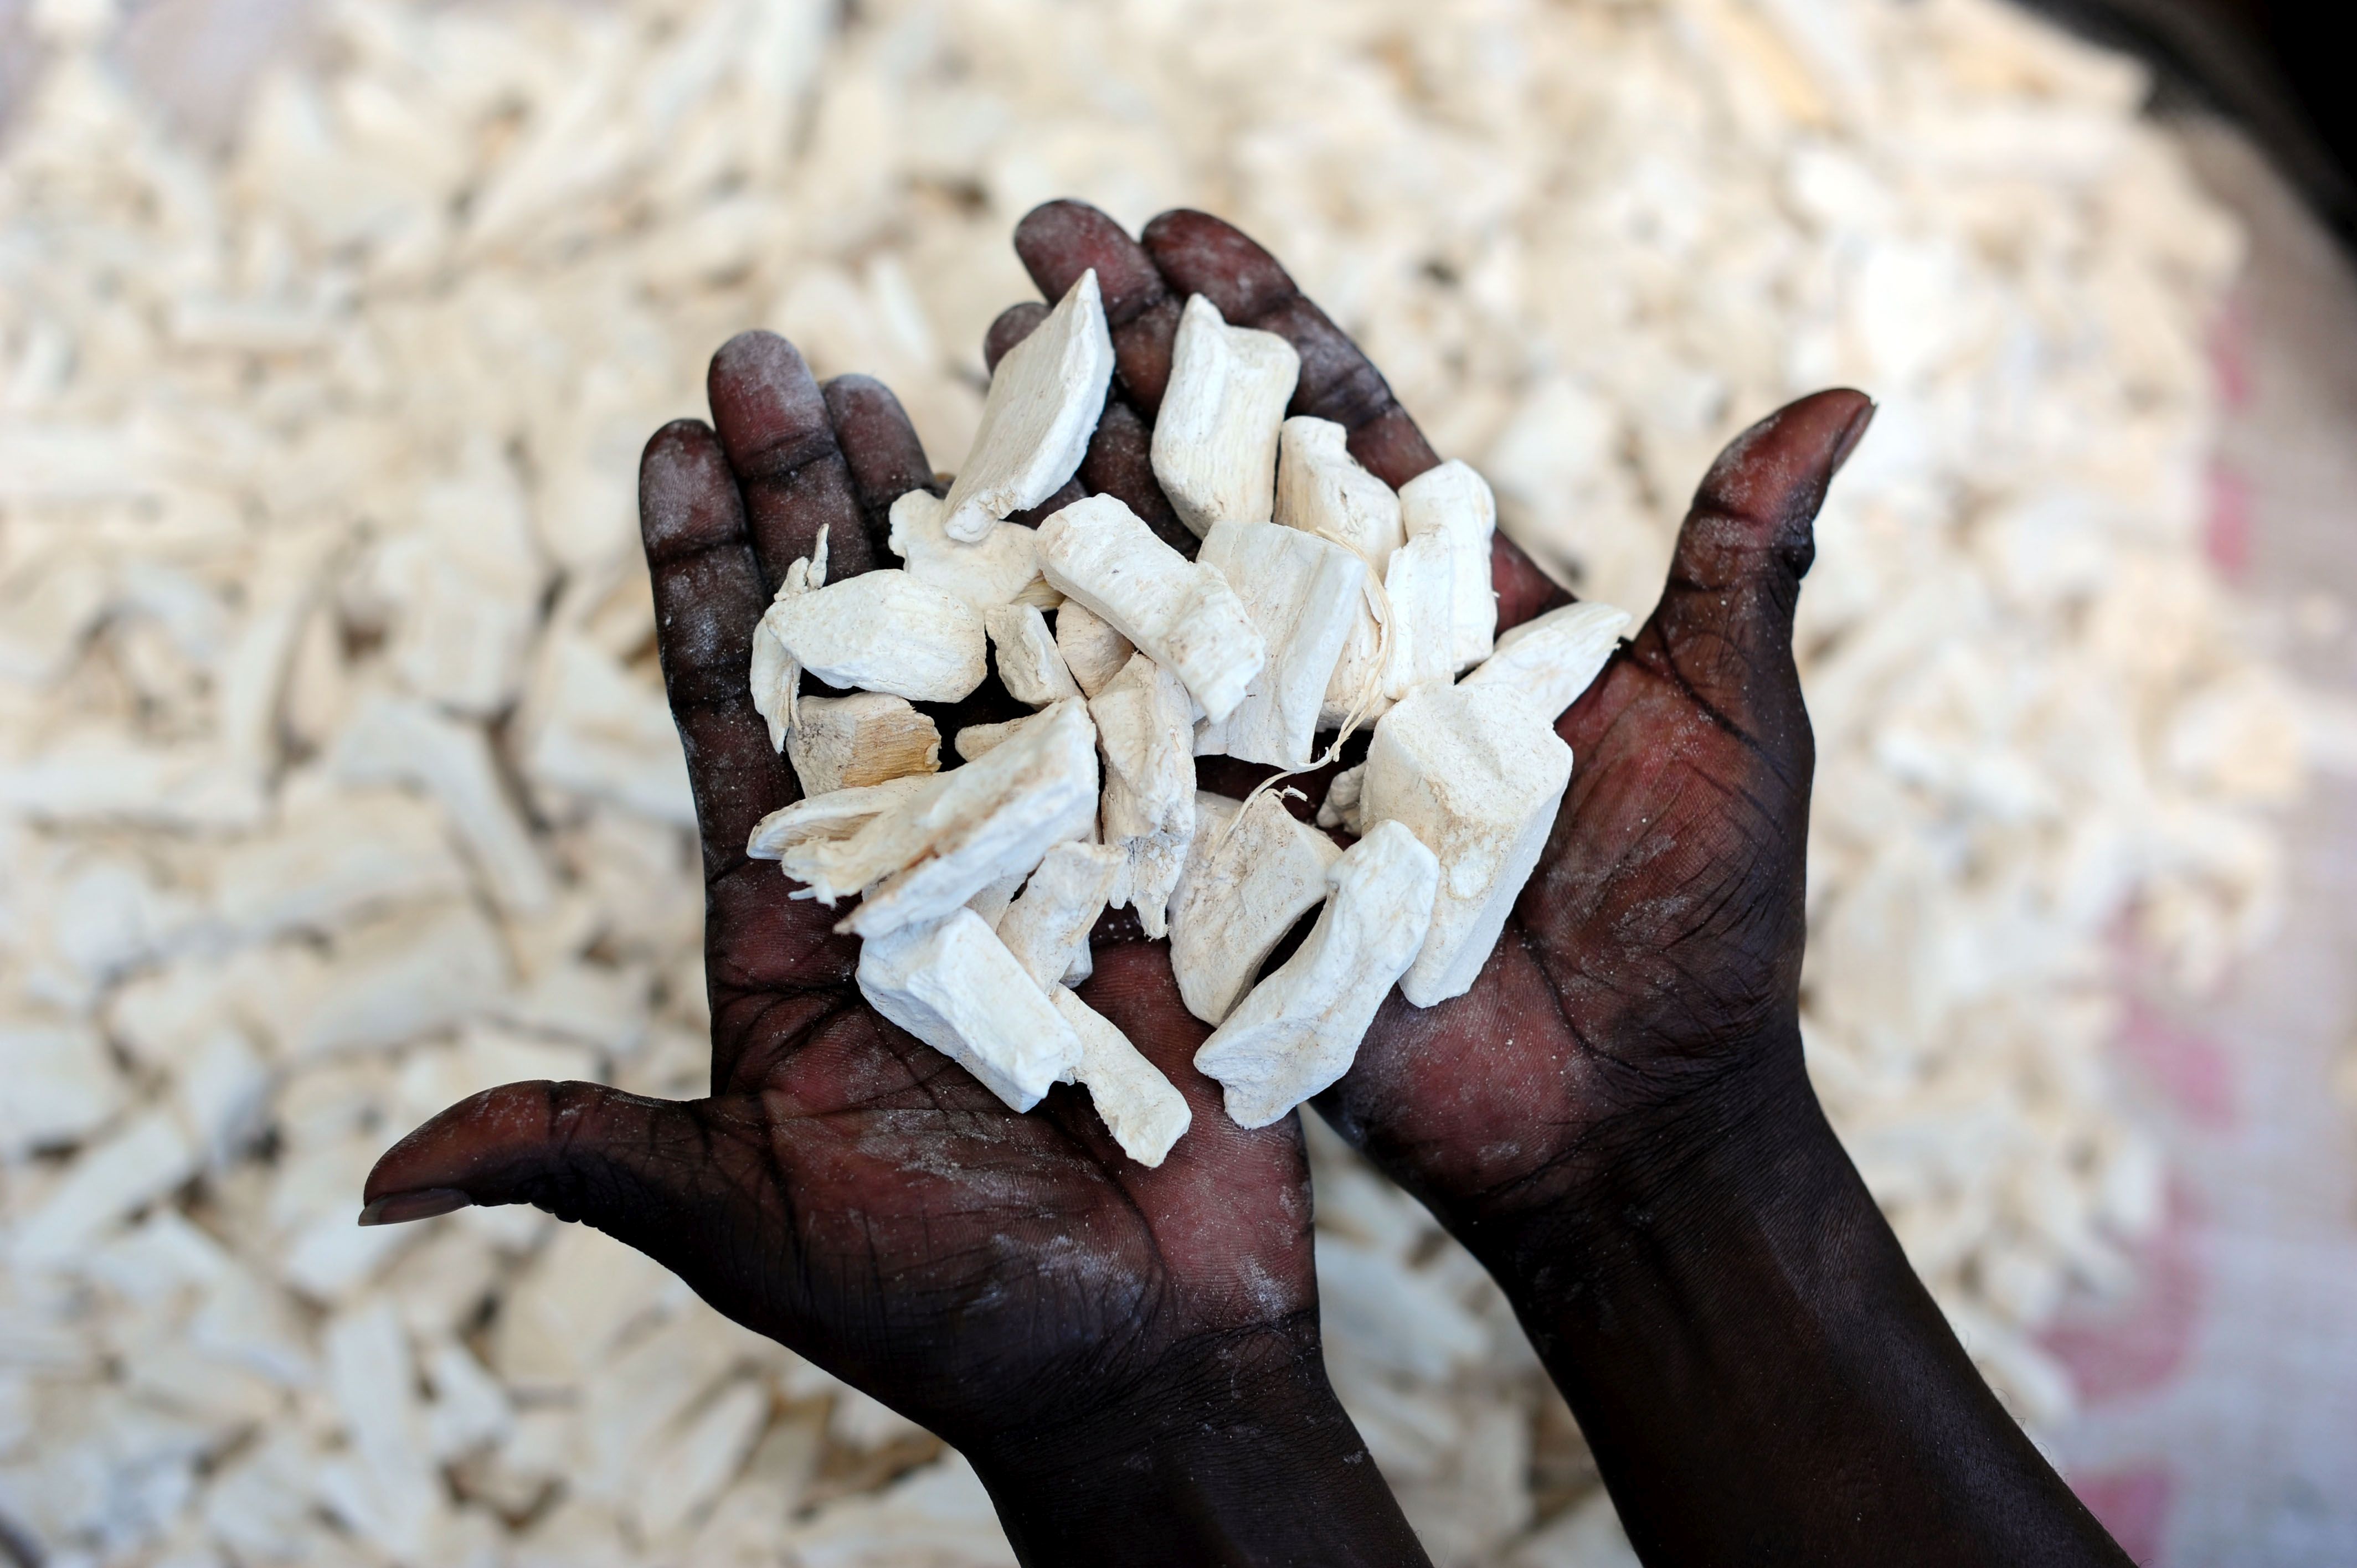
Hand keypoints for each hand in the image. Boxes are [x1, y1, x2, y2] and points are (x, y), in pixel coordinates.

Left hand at [364, 325, 1426, 1561]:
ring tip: (911, 371)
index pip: (734, 715)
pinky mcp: (1171, 863)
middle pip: (857, 644)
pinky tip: (1107, 478)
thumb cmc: (944, 1312)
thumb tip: (384, 1179)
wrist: (1146, 1359)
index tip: (661, 447)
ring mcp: (1051, 849)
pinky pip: (1149, 707)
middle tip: (766, 352)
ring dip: (958, 510)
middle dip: (809, 501)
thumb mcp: (750, 1225)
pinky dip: (1132, 593)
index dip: (696, 582)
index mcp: (805, 920)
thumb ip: (594, 1154)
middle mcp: (920, 859)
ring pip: (997, 644)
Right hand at [1004, 205, 2126, 1564]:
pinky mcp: (1217, 863)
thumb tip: (1848, 395)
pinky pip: (1118, 758)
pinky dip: (1044, 672)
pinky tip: (959, 573)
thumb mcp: (1730, 722)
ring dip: (1060, 483)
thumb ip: (1741, 561)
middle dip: (1122, 370)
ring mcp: (1263, 761)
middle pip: (1213, 487)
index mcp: (1446, 609)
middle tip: (1036, 257)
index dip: (1257, 329)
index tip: (1173, 236)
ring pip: (1145, 601)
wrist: (1625, 1116)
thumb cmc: (1697, 922)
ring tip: (980, 372)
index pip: (1339, 432)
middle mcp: (1336, 667)